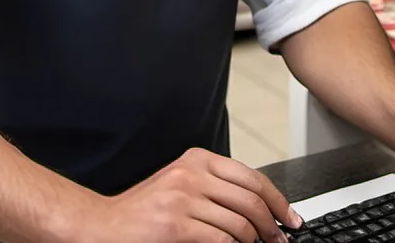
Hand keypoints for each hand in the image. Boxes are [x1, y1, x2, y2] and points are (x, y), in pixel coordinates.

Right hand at [82, 147, 302, 242]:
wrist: (104, 226)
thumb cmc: (143, 211)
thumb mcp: (181, 186)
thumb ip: (214, 188)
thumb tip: (257, 206)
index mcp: (197, 159)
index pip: (251, 176)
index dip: (277, 199)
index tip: (290, 217)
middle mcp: (192, 173)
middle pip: (251, 197)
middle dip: (273, 223)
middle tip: (282, 239)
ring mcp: (184, 198)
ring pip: (240, 221)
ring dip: (257, 240)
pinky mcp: (176, 225)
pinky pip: (221, 238)